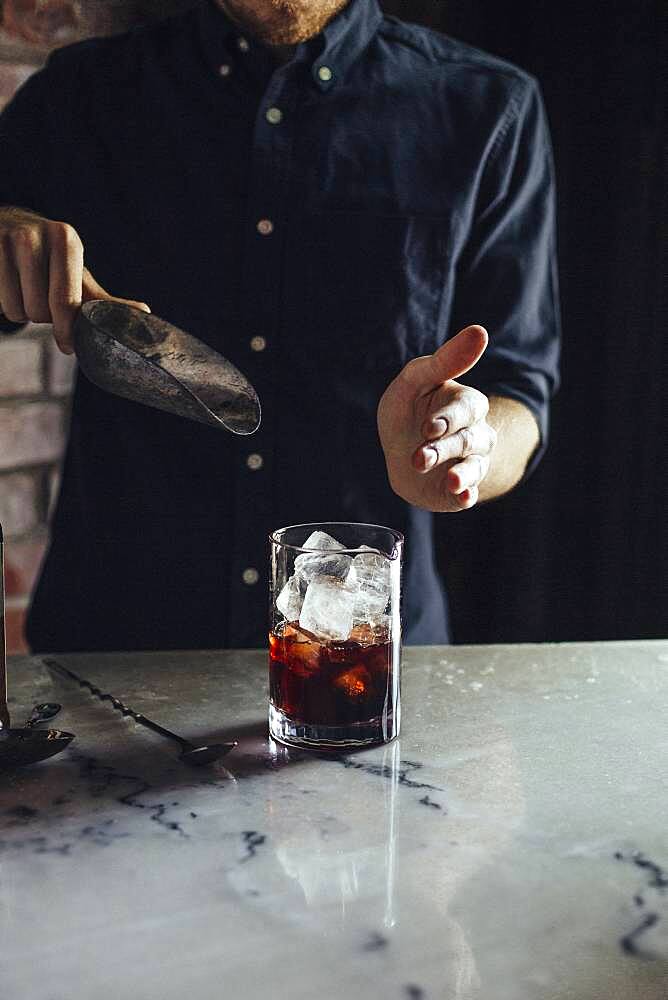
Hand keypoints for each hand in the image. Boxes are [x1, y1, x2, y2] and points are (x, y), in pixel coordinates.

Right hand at [0, 206, 149, 353]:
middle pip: (38, 311)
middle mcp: (35, 233)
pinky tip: (5, 285)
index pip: (66, 302)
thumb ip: (104, 300)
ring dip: (17, 310)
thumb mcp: (76, 275)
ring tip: (21, 291)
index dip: (67, 330)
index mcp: (65, 239)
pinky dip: (1, 304)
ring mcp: (4, 237)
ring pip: (14, 309)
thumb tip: (144, 313)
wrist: (2, 231)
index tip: (67, 345)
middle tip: (40, 299)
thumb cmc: (46, 262)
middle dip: (40, 317)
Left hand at [377, 325, 496, 511]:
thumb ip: (444, 360)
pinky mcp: (459, 491)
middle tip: (420, 456)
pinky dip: (467, 495)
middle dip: (445, 448)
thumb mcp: (415, 381)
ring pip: (474, 468)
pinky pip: (470, 494)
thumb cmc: (408, 410)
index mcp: (466, 405)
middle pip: (471, 440)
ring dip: (460, 474)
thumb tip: (480, 331)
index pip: (469, 408)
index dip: (450, 418)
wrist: (396, 453)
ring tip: (449, 480)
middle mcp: (474, 434)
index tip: (429, 427)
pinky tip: (462, 496)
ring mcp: (469, 464)